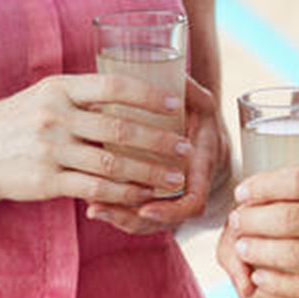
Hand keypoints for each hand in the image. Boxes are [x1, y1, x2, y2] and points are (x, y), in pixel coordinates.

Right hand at [0, 72, 191, 211]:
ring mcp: (50, 150)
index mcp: (59, 88)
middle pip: (118, 129)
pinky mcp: (47, 181)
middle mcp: (56, 116)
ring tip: (172, 178)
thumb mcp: (42, 96)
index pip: (112, 86)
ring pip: (111, 164)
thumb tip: (124, 93)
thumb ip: (78, 96)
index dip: (147, 94)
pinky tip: (141, 196)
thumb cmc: (13, 122)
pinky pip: (93, 190)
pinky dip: (122, 195)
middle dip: (157, 140)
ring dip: (147, 173)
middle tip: (184, 147)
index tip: (174, 103)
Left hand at [86, 77, 225, 236]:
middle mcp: (186, 189)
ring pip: (145, 221)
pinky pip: (136, 214)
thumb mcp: (202, 104)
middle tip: (101, 207)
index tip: (145, 208)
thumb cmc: (201, 119)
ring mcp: (170, 198)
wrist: (206, 139)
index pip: (193, 202)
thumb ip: (191, 91)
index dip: (170, 210)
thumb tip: (175, 76)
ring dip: (118, 216)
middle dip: (131, 218)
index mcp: (203, 168)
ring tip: (92, 207)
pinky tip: (93, 206)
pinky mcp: (153, 199)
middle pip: (161, 220)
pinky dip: (116, 212)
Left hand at [227, 163, 298, 297]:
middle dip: (254, 219)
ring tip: (242, 246)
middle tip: (236, 219)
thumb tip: (296, 182)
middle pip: (290, 217)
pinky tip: (263, 278)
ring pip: (295, 253)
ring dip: (261, 250)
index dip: (265, 185)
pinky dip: (281, 283)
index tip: (245, 188)